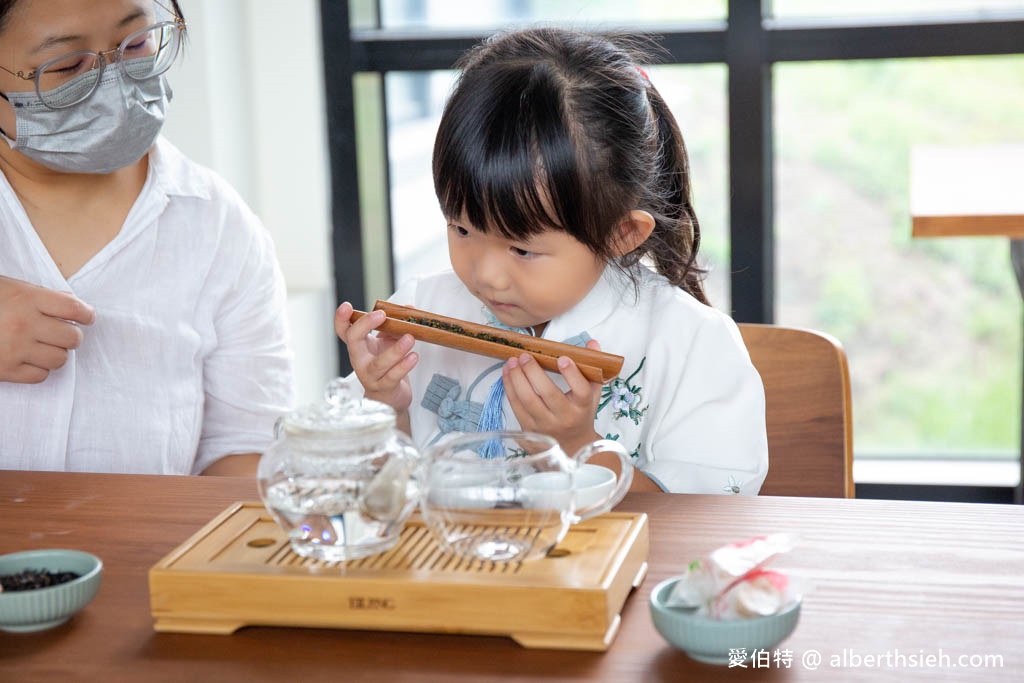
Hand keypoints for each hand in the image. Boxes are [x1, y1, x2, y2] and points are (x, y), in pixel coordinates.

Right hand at [0, 275, 94, 383]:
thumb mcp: (11, 288)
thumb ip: (41, 296)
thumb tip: (70, 301)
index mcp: (27, 299)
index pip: (74, 308)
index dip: (87, 314)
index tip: (87, 317)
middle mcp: (25, 324)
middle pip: (72, 337)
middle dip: (71, 335)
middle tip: (62, 333)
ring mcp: (15, 349)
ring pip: (60, 359)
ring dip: (56, 353)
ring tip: (43, 346)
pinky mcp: (5, 370)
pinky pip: (40, 375)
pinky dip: (40, 369)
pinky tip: (30, 359)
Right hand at [334, 302, 416, 412]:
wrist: (390, 396)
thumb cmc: (388, 366)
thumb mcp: (389, 342)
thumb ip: (396, 325)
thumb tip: (409, 308)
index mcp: (359, 345)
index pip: (344, 331)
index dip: (341, 319)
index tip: (347, 306)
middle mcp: (360, 360)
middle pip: (353, 341)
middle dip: (364, 325)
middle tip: (381, 315)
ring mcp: (370, 375)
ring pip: (378, 363)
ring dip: (394, 350)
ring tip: (410, 338)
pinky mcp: (384, 387)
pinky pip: (393, 376)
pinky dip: (404, 366)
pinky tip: (413, 357)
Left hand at [502, 339, 604, 453]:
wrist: (572, 446)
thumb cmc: (581, 414)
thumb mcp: (591, 393)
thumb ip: (592, 367)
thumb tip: (591, 343)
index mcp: (582, 407)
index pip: (581, 390)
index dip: (572, 374)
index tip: (562, 358)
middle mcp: (564, 417)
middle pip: (548, 393)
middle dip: (533, 371)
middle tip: (525, 356)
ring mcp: (545, 425)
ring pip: (527, 400)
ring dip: (516, 378)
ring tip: (512, 362)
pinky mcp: (529, 429)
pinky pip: (515, 406)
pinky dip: (509, 387)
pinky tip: (507, 373)